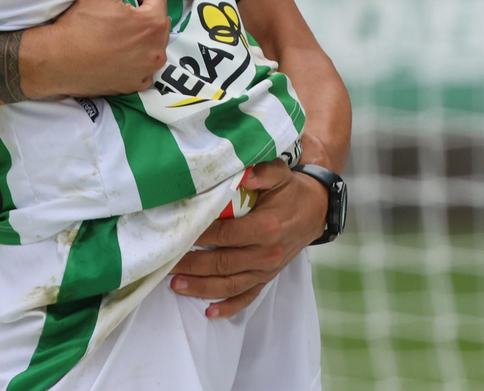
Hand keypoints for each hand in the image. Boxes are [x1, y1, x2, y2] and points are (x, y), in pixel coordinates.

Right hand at [25, 0, 168, 97]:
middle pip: (158, 23)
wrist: (58, 60)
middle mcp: (157, 50)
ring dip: (142, 38)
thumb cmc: (81, 24)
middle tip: (119, 15)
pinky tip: (117, 56)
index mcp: (153, 24)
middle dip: (144, 15)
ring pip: (153, 46)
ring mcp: (147, 71)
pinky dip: (136, 61)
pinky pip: (144, 68)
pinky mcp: (134, 85)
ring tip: (118, 35)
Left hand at [168, 159, 327, 317]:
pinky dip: (229, 307)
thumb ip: (264, 172)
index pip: (226, 235)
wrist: (316, 211)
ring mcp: (266, 270)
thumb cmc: (292, 191)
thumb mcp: (281, 174)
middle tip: (166, 264)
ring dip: (202, 288)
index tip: (178, 235)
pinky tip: (210, 312)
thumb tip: (245, 175)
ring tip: (177, 285)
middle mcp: (266, 253)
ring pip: (230, 285)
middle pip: (223, 264)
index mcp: (267, 227)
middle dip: (192, 265)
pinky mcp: (267, 278)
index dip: (201, 236)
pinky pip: (247, 297)